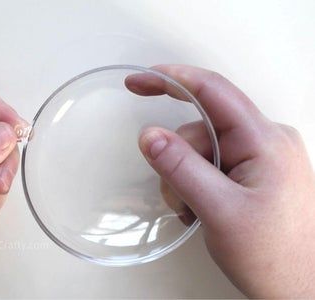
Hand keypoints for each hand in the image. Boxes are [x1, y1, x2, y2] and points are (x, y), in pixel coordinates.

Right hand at [126, 65, 314, 297]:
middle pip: (201, 128)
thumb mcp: (219, 211)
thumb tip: (149, 134)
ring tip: (194, 210)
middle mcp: (266, 140)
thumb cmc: (272, 255)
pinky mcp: (254, 170)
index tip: (140, 80)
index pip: (213, 91)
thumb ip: (181, 169)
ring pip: (202, 149)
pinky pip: (213, 162)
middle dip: (177, 159)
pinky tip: (203, 207)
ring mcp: (260, 156)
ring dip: (185, 178)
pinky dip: (197, 183)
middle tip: (178, 196)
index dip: (172, 80)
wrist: (300, 289)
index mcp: (265, 140)